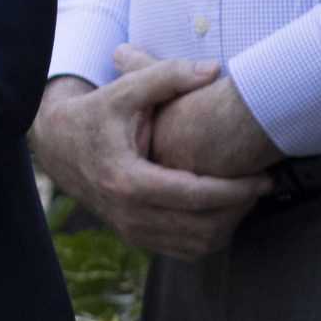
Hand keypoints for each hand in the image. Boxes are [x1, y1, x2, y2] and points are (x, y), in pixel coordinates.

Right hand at [30, 57, 271, 260]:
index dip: (236, 190)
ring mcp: (132, 230)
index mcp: (129, 180)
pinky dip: (210, 236)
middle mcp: (130, 213)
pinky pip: (184, 250)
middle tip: (261, 186)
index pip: (195, 196)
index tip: (263, 178)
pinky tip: (222, 209)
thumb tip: (213, 70)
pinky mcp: (135, 237)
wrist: (57, 144)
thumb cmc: (94, 113)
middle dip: (239, 209)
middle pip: (202, 227)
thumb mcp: (124, 90)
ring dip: (228, 225)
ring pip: (196, 246)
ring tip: (245, 197)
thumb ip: (167, 76)